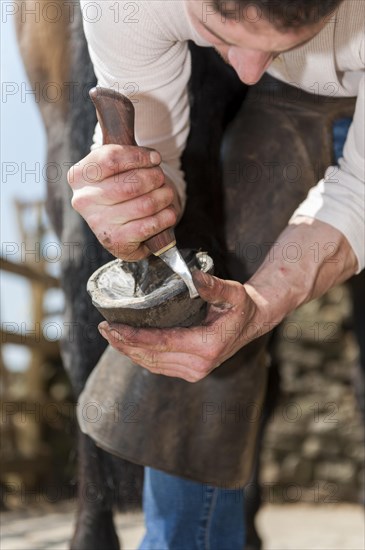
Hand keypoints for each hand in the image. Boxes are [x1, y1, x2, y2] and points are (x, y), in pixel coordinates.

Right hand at [67, 144, 179, 259]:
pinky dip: (165, 217)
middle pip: (131, 183)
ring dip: (164, 197)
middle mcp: (83, 200)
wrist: (121, 229)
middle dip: (155, 178)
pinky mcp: (116, 241)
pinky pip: (149, 225)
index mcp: (79, 176)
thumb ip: (127, 156)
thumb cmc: (120, 189)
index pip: (111, 158)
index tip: (155, 158)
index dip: (139, 156)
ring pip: (145, 204)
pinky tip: (167, 213)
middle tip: (161, 178)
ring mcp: (98, 223)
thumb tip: (153, 157)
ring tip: (167, 194)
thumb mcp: (117, 168)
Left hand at [98, 270, 259, 381]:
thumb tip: (190, 276)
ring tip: (109, 335)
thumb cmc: (241, 305)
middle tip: (103, 328)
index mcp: (207, 347)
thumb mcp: (232, 292)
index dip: (133, 336)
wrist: (253, 322)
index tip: (112, 326)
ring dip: (128, 352)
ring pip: (152, 364)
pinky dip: (140, 356)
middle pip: (151, 356)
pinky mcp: (190, 372)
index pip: (161, 343)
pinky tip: (127, 344)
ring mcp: (194, 372)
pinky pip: (158, 366)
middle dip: (124, 344)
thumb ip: (212, 286)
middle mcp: (199, 365)